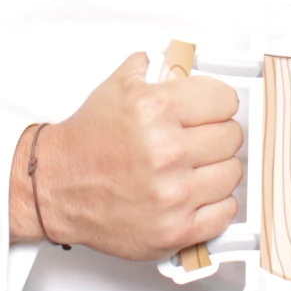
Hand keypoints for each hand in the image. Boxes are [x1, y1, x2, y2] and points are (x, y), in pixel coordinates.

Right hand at [13, 53, 241, 259]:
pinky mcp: (175, 229)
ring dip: (217, 169)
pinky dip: (216, 204)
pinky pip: (225, 213)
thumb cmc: (88, 141)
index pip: (225, 100)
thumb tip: (184, 61)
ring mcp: (173, 194)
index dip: (217, 103)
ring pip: (232, 173)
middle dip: (217, 134)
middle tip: (199, 138)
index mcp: (156, 109)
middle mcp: (166, 151)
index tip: (210, 110)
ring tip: (195, 167)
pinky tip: (197, 194)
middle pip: (232, 137)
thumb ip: (154, 67)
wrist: (57, 187)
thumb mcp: (116, 87)